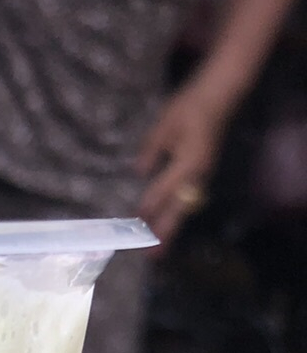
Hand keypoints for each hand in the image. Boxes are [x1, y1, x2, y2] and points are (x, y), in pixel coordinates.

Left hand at [137, 81, 228, 244]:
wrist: (219, 95)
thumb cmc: (190, 106)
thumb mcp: (165, 126)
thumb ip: (151, 150)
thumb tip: (139, 172)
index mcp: (187, 163)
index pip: (163, 192)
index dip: (148, 207)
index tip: (134, 222)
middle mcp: (198, 175)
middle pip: (179, 210)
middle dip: (164, 233)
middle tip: (151, 256)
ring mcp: (203, 176)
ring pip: (185, 209)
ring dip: (172, 228)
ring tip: (158, 248)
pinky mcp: (204, 175)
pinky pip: (190, 201)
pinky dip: (178, 215)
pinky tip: (168, 224)